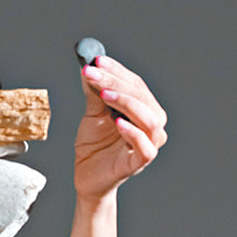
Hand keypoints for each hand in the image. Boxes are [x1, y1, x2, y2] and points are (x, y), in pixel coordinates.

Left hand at [74, 55, 167, 201]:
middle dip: (117, 83)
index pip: (135, 84)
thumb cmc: (94, 145)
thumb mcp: (92, 114)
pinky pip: (145, 147)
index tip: (97, 60)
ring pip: (150, 120)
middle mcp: (151, 124)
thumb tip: (88, 67)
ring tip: (105, 95)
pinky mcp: (140, 163)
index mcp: (143, 108)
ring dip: (128, 103)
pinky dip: (133, 133)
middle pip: (143, 98)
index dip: (117, 71)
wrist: (86, 176)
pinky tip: (117, 122)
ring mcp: (148, 144)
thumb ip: (93, 93)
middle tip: (94, 74)